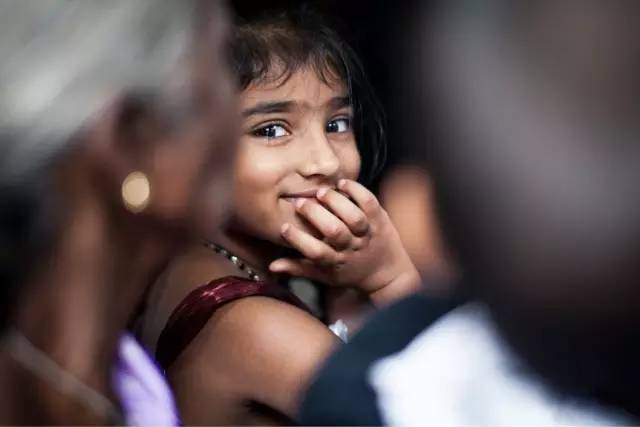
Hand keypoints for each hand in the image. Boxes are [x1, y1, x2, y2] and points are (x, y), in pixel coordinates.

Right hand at [269, 179, 420, 305]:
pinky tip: (343, 183)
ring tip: (321, 192)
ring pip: (354, 217)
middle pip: (334, 232)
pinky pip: (370, 202)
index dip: (298, 240)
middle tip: (301, 203)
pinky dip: (357, 191)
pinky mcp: (380, 219)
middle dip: (315, 215)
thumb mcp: (324, 275)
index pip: (316, 253)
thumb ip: (298, 268)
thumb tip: (272, 266)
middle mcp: (352, 248)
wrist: (387, 273)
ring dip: (336, 202)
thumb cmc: (350, 272)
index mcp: (336, 262)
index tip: (283, 227)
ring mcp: (368, 233)